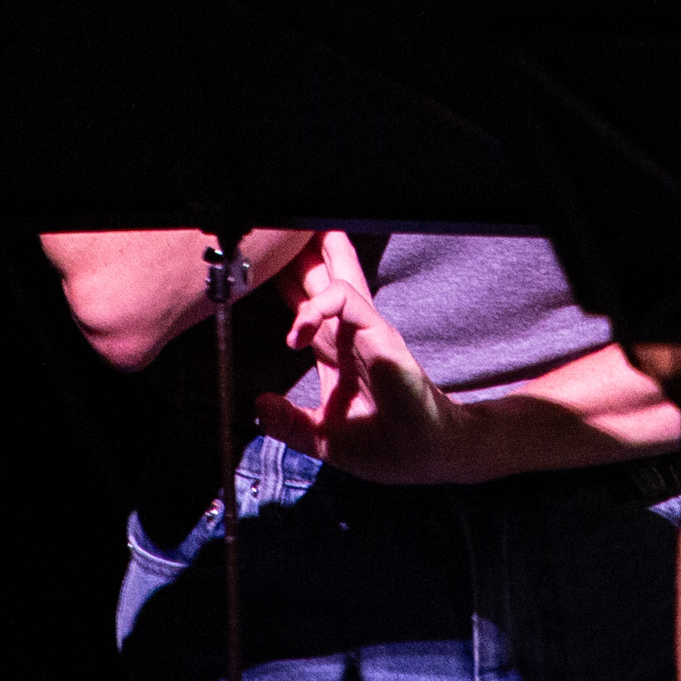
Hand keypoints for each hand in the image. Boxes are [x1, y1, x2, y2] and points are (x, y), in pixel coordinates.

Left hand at [256, 231, 482, 480]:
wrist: (423, 456)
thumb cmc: (385, 445)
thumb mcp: (323, 438)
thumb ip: (290, 423)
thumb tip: (260, 405)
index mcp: (333, 351)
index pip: (305, 301)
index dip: (284, 281)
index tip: (257, 264)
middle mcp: (347, 333)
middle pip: (321, 276)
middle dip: (300, 250)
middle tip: (275, 224)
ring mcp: (364, 330)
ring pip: (336, 275)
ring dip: (314, 252)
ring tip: (292, 228)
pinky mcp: (379, 334)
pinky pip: (347, 300)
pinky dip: (318, 307)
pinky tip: (297, 331)